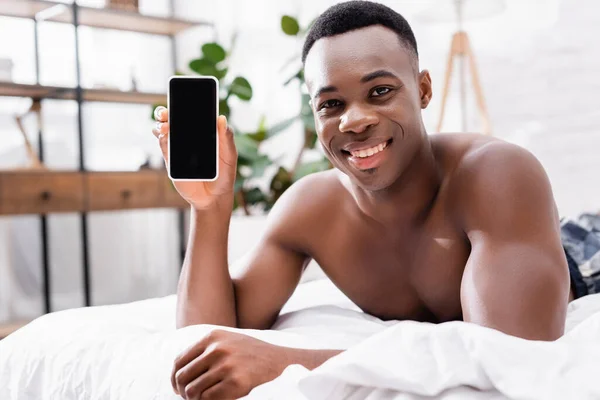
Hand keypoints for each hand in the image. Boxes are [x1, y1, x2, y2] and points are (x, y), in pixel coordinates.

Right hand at [152, 106, 237, 210]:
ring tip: (165, 126)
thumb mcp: (229, 156)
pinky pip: (163, 146)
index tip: (180, 98)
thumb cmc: (224, 175)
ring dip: (161, 125)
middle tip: (166, 112)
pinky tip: (164, 136)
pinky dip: (161, 139)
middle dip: (165, 113)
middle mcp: (188, 138)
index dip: (183, 104)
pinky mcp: (171, 161)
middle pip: (173, 120)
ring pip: (164, 131)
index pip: (191, 115)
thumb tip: (221, 118)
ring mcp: (178, 149)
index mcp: (203, 133)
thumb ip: (226, 138)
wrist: (214, 197)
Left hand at [171, 330, 286, 399]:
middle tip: (189, 398)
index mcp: (211, 337)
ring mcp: (226, 365)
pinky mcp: (236, 382)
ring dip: (195, 399)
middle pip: (183, 377)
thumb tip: (177, 371)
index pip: (179, 361)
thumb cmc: (250, 353)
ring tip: (203, 399)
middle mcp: (217, 349)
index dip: (175, 378)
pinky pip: (208, 399)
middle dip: (183, 391)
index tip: (178, 388)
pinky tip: (216, 399)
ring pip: (193, 390)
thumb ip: (204, 349)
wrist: (279, 361)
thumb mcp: (226, 341)